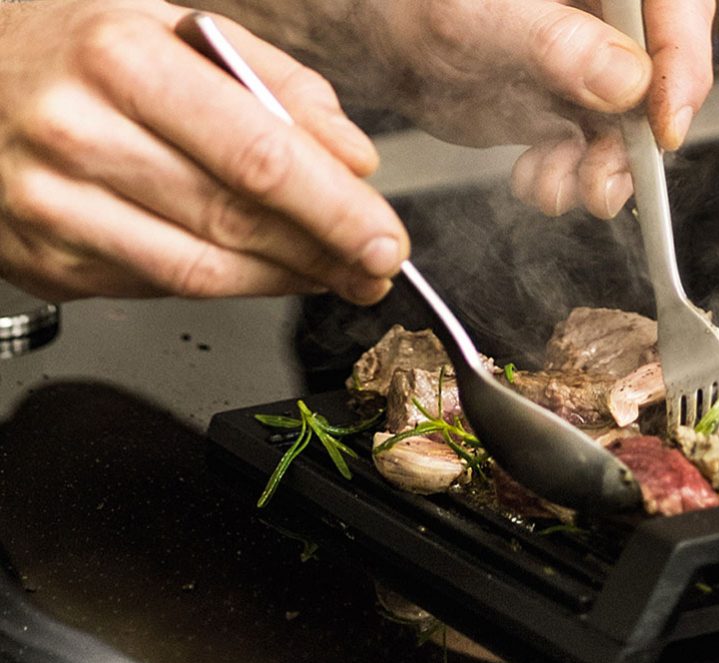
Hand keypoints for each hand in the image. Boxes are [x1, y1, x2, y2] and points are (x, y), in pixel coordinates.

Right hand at [0, 0, 405, 303]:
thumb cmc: (78, 49)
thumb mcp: (178, 29)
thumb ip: (279, 88)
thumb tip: (353, 158)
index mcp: (121, 60)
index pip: (258, 156)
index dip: (336, 210)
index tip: (386, 239)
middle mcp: (77, 134)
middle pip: (236, 221)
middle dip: (326, 253)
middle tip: (376, 267)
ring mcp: (50, 206)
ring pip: (201, 271)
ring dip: (284, 280)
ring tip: (333, 273)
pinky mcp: (42, 261)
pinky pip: (158, 287)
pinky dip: (223, 284)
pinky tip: (258, 268)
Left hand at [351, 0, 714, 217]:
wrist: (371, 33)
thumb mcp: (480, 14)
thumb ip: (556, 43)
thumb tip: (628, 80)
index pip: (677, 9)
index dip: (681, 68)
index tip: (664, 127)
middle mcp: (608, 13)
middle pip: (663, 74)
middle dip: (636, 140)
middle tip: (605, 179)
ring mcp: (595, 57)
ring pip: (632, 121)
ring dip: (602, 170)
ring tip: (559, 188)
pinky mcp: (573, 100)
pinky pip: (594, 145)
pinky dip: (571, 176)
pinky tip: (538, 181)